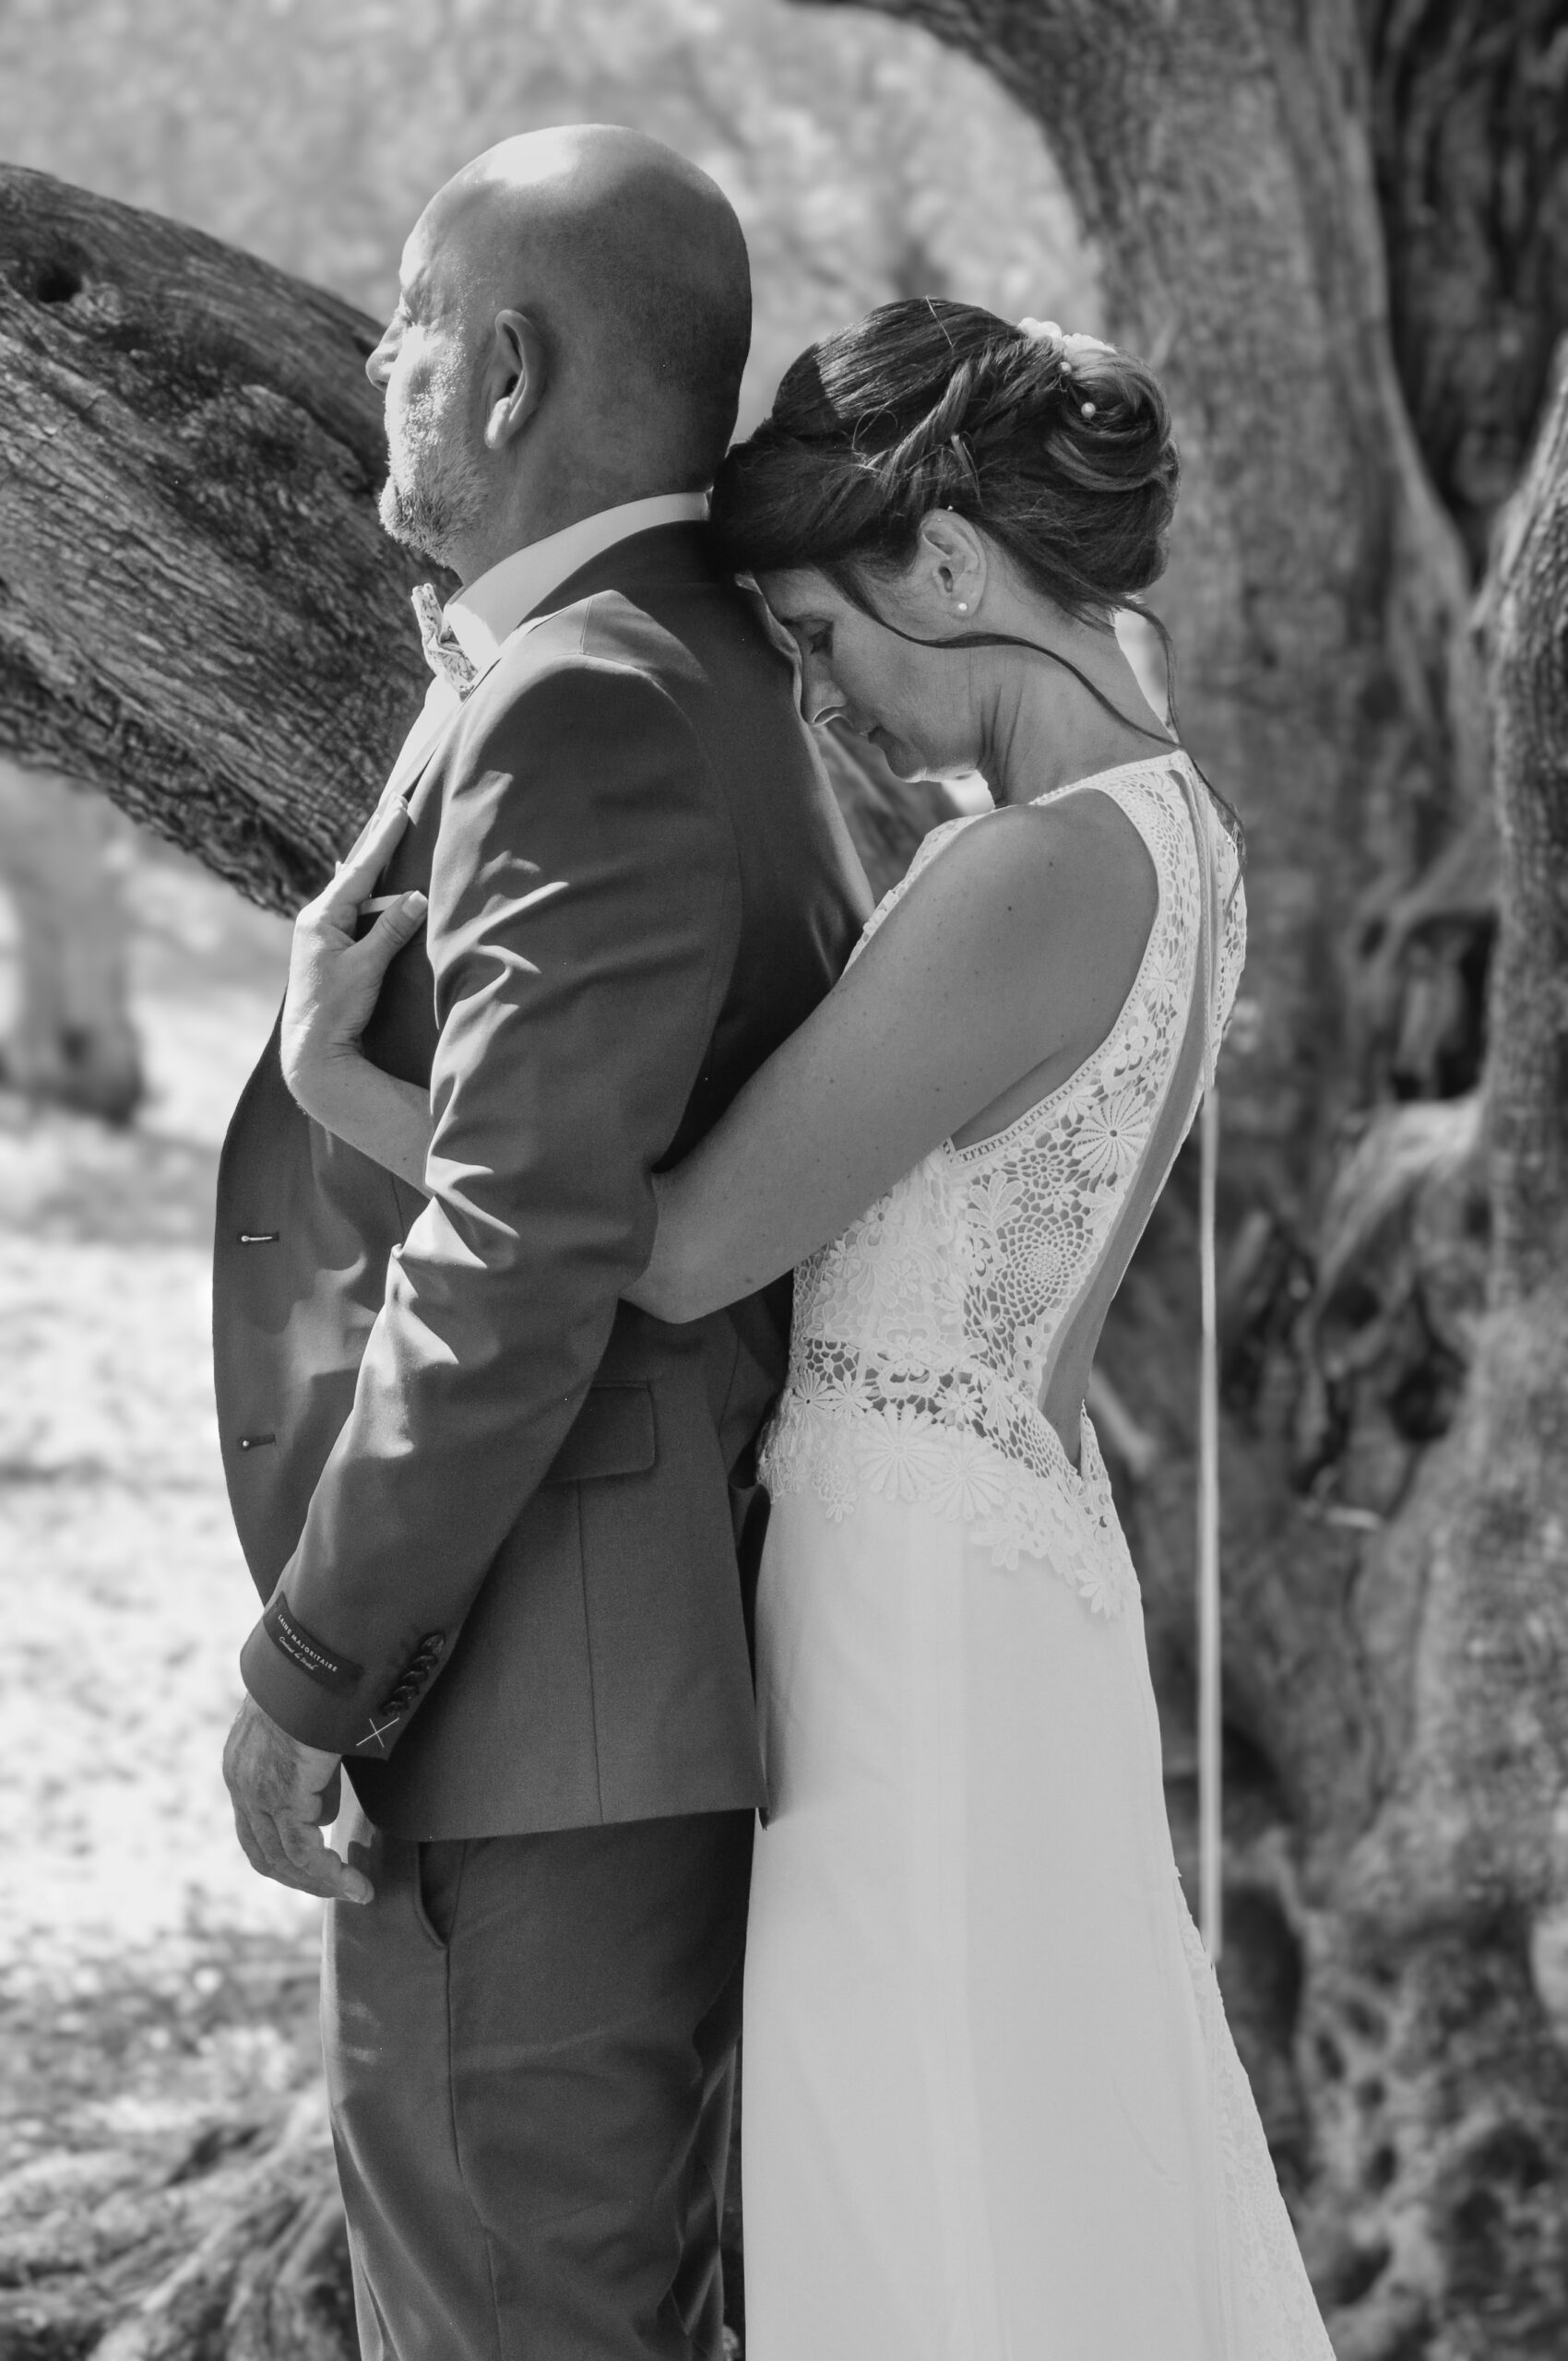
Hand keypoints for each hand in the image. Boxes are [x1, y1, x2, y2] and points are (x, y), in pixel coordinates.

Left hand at [222, 1692, 372, 1903]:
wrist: (313, 1660)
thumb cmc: (318, 1682)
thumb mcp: (306, 1732)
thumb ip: (308, 1771)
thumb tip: (322, 1807)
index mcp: (241, 1764)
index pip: (256, 1829)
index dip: (287, 1855)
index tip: (322, 1866)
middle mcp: (241, 1782)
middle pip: (264, 1854)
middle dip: (303, 1879)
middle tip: (340, 1887)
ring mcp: (256, 1792)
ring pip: (283, 1860)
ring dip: (321, 1883)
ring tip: (356, 1890)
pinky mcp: (282, 1795)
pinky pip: (304, 1851)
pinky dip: (330, 1874)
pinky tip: (355, 1882)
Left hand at [280, 794, 426, 1113]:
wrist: (311, 1048)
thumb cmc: (336, 1009)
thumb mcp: (367, 968)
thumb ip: (391, 930)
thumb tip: (417, 897)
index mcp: (322, 917)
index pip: (360, 870)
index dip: (383, 838)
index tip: (399, 808)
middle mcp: (316, 919)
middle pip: (353, 871)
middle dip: (376, 841)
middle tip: (394, 805)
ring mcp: (319, 934)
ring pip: (352, 890)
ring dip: (372, 865)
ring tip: (386, 834)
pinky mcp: (326, 949)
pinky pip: (350, 908)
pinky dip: (364, 891)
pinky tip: (363, 882)